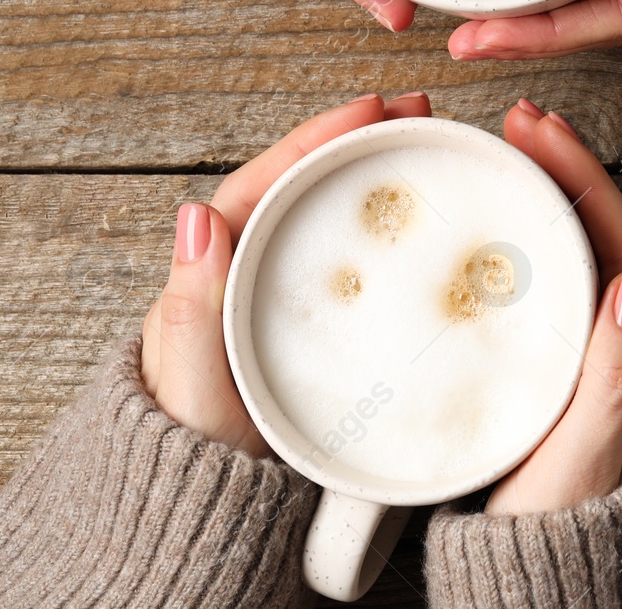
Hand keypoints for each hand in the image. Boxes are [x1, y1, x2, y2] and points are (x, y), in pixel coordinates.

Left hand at [141, 91, 434, 453]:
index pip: (270, 181)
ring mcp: (285, 301)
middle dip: (359, 141)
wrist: (211, 515)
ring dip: (375, 177)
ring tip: (429, 145)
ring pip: (332, 222)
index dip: (321, 137)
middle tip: (418, 112)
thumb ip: (192, 306)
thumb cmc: (193, 454)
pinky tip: (424, 228)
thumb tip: (195, 215)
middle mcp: (249, 276)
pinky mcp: (322, 334)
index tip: (373, 106)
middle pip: (306, 189)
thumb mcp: (192, 381)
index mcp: (213, 272)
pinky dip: (388, 235)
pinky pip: (356, 268)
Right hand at [485, 100, 621, 511]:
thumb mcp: (581, 467)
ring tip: (511, 161)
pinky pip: (573, 295)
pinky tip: (507, 237)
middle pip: (616, 244)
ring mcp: (618, 374)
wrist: (562, 606)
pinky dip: (544, 250)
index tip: (537, 132)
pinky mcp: (584, 386)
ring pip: (596, 265)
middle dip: (572, 175)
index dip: (585, 181)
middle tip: (517, 127)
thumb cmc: (564, 548)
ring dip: (559, 206)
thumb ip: (616, 381)